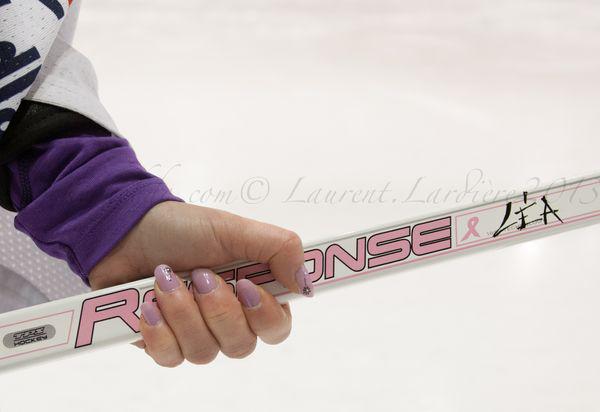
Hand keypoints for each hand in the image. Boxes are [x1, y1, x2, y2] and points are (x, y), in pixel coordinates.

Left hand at [88, 201, 312, 366]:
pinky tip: (148, 305)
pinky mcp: (162, 344)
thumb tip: (306, 281)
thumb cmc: (183, 228)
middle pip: (241, 345)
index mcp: (252, 293)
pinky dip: (158, 330)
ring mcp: (194, 334)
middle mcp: (227, 319)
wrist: (126, 231)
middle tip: (200, 275)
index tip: (246, 286)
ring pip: (204, 353)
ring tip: (165, 279)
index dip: (264, 315)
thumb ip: (278, 248)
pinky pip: (169, 358)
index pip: (277, 327)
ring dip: (183, 313)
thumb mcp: (235, 228)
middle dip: (217, 309)